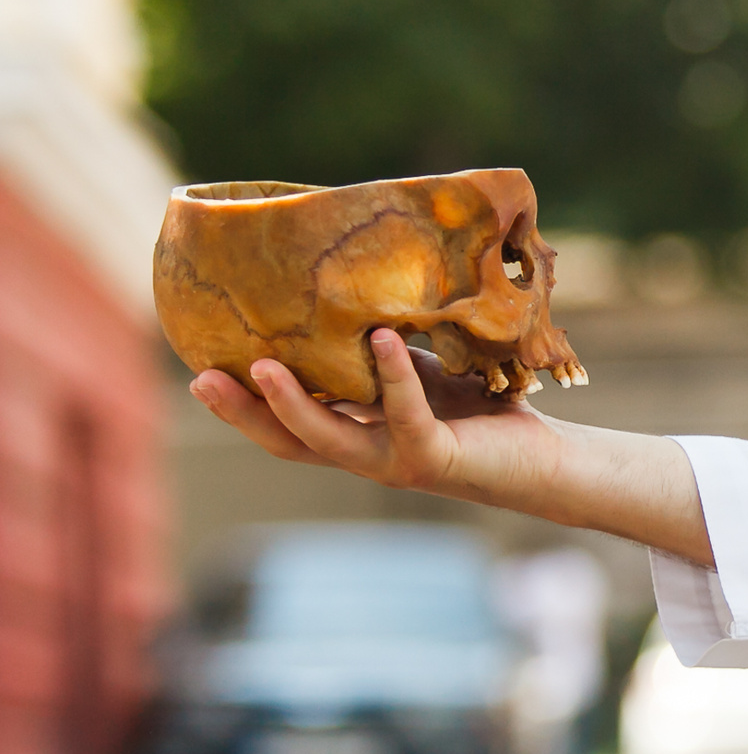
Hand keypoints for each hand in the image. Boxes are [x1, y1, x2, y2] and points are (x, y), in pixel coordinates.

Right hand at [192, 330, 562, 506]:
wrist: (543, 456)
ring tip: (262, 366)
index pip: (285, 426)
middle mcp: (367, 454)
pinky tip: (379, 337)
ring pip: (330, 441)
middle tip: (200, 380)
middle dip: (243, 414)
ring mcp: (396, 461)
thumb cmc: (478, 409)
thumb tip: (344, 292)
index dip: (241, 407)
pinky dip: (390, 375)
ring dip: (292, 406)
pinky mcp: (434, 456)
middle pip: (288, 443)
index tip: (198, 370)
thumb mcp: (414, 372)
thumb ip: (376, 350)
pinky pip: (404, 414)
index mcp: (356, 434)